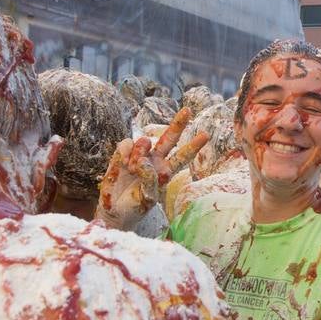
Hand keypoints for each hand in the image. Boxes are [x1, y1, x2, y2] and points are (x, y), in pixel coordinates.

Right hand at [95, 107, 207, 229]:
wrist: (115, 209)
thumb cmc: (135, 206)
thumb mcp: (147, 198)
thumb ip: (149, 179)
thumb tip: (143, 160)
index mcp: (166, 171)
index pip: (182, 156)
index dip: (193, 146)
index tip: (205, 135)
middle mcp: (155, 159)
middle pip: (169, 138)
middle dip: (178, 124)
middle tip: (188, 110)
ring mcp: (140, 154)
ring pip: (144, 142)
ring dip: (136, 155)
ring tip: (131, 171)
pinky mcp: (124, 152)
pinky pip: (127, 143)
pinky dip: (124, 154)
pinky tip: (123, 164)